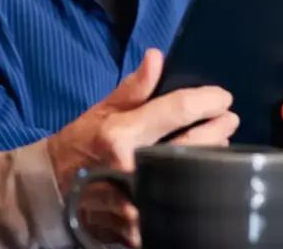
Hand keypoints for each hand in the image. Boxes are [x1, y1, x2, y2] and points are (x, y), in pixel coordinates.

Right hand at [48, 48, 237, 246]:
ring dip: (209, 159)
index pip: (176, 111)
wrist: (53, 189)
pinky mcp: (138, 225)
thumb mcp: (101, 110)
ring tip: (217, 144)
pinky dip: (191, 187)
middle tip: (229, 119)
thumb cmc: (80, 143)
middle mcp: (130, 167)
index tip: (223, 97)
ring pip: (190, 178)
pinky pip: (177, 205)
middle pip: (192, 145)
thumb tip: (156, 57)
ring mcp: (136, 201)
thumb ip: (134, 88)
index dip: (206, 100)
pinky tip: (198, 176)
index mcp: (120, 135)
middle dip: (217, 129)